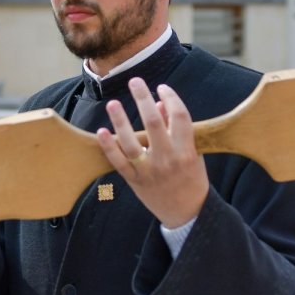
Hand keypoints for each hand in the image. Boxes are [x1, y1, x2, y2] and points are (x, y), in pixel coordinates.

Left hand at [95, 78, 207, 228]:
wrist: (187, 213)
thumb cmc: (192, 178)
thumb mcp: (192, 153)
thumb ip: (175, 129)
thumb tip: (159, 103)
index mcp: (186, 150)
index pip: (179, 116)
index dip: (171, 98)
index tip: (162, 87)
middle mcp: (168, 159)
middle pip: (153, 123)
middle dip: (143, 98)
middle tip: (135, 81)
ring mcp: (150, 171)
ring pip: (131, 142)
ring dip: (120, 121)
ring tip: (113, 103)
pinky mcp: (135, 181)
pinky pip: (119, 163)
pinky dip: (109, 147)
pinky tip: (102, 131)